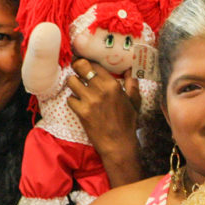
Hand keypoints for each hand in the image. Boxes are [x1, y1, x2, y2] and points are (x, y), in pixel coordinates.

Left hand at [65, 59, 142, 185]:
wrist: (118, 144)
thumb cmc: (127, 123)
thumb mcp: (134, 101)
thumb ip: (132, 84)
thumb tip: (130, 70)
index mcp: (113, 85)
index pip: (94, 64)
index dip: (86, 60)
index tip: (83, 60)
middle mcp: (100, 89)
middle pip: (80, 66)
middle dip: (76, 66)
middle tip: (76, 69)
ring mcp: (89, 100)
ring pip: (71, 81)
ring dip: (73, 84)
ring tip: (77, 88)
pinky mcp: (81, 112)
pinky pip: (69, 99)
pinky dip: (72, 101)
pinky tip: (78, 104)